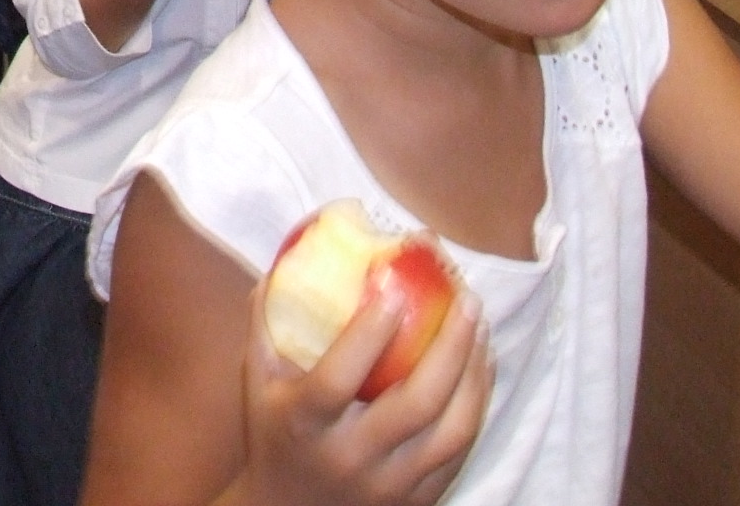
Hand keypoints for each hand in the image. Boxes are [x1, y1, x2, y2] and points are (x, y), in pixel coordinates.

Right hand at [240, 277, 491, 505]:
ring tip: (481, 329)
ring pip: (451, 430)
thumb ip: (268, 322)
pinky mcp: (419, 500)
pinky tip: (480, 369)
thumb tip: (289, 257)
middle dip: (450, 346)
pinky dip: (477, 405)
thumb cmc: (275, 434)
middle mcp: (349, 456)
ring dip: (475, 374)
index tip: (395, 289)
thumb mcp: (258, 382)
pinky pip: (461, 451)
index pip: (338, 377)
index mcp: (303, 423)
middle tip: (466, 299)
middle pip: (416, 403)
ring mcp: (389, 484)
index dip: (367, 334)